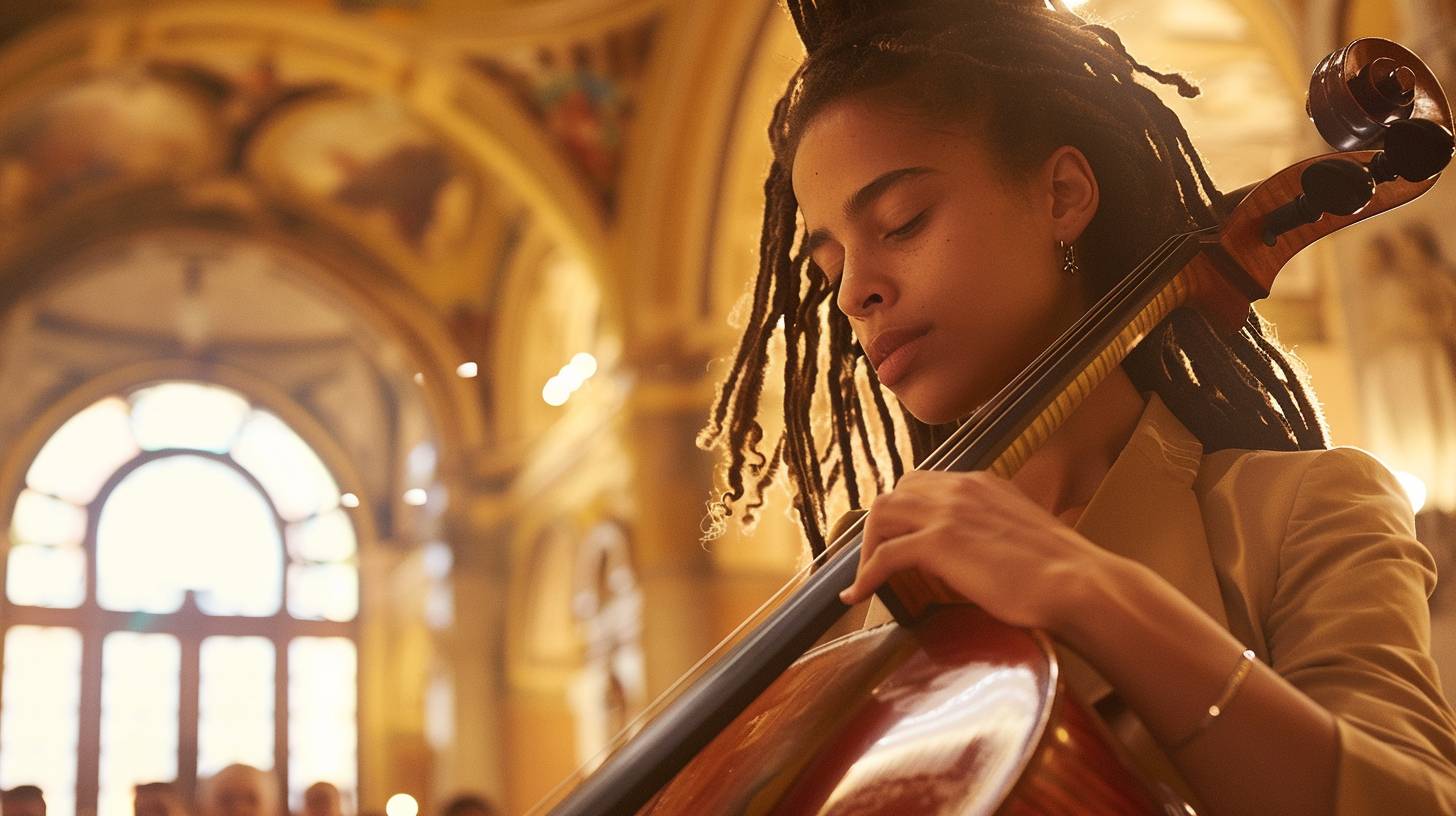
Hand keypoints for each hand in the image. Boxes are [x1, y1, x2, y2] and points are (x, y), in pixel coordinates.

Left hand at [837, 469, 1124, 635]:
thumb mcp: (1026, 535)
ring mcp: (949, 512)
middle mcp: (963, 488)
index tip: (898, 541)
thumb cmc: (1065, 574)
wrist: (1081, 585)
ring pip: (882, 514)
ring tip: (866, 579)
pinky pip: (885, 554)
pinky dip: (865, 575)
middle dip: (882, 526)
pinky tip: (859, 595)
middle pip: (897, 492)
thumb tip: (983, 558)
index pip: (926, 484)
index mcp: (984, 484)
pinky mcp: (940, 543)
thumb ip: (998, 533)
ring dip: (868, 547)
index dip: (906, 513)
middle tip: (877, 561)